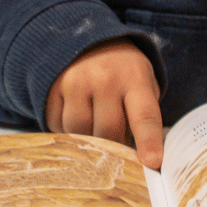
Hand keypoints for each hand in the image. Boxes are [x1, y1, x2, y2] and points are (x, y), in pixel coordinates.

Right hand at [46, 39, 163, 168]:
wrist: (89, 42)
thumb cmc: (123, 73)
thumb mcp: (141, 84)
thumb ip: (142, 117)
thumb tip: (144, 162)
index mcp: (135, 78)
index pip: (144, 116)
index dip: (148, 142)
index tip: (153, 163)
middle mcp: (105, 78)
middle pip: (108, 132)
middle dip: (112, 145)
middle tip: (115, 137)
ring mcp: (76, 81)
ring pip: (79, 133)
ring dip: (87, 137)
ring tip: (94, 120)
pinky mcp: (53, 86)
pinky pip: (57, 125)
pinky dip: (65, 128)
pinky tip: (75, 112)